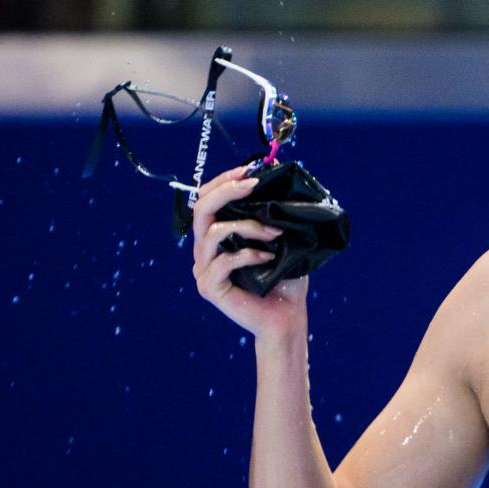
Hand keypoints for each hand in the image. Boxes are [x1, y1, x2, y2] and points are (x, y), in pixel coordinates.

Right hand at [191, 165, 308, 338]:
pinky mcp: (210, 287)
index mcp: (215, 238)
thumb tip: (274, 178)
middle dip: (227, 191)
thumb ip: (270, 215)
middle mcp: (204, 252)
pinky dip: (250, 254)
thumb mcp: (279, 241)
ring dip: (248, 227)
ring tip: (275, 234)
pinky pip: (225, 261)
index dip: (223, 181)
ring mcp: (204, 270)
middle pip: (201, 209)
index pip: (206, 199)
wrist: (287, 318)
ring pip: (214, 232)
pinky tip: (270, 257)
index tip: (249, 169)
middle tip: (253, 186)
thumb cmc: (285, 281)